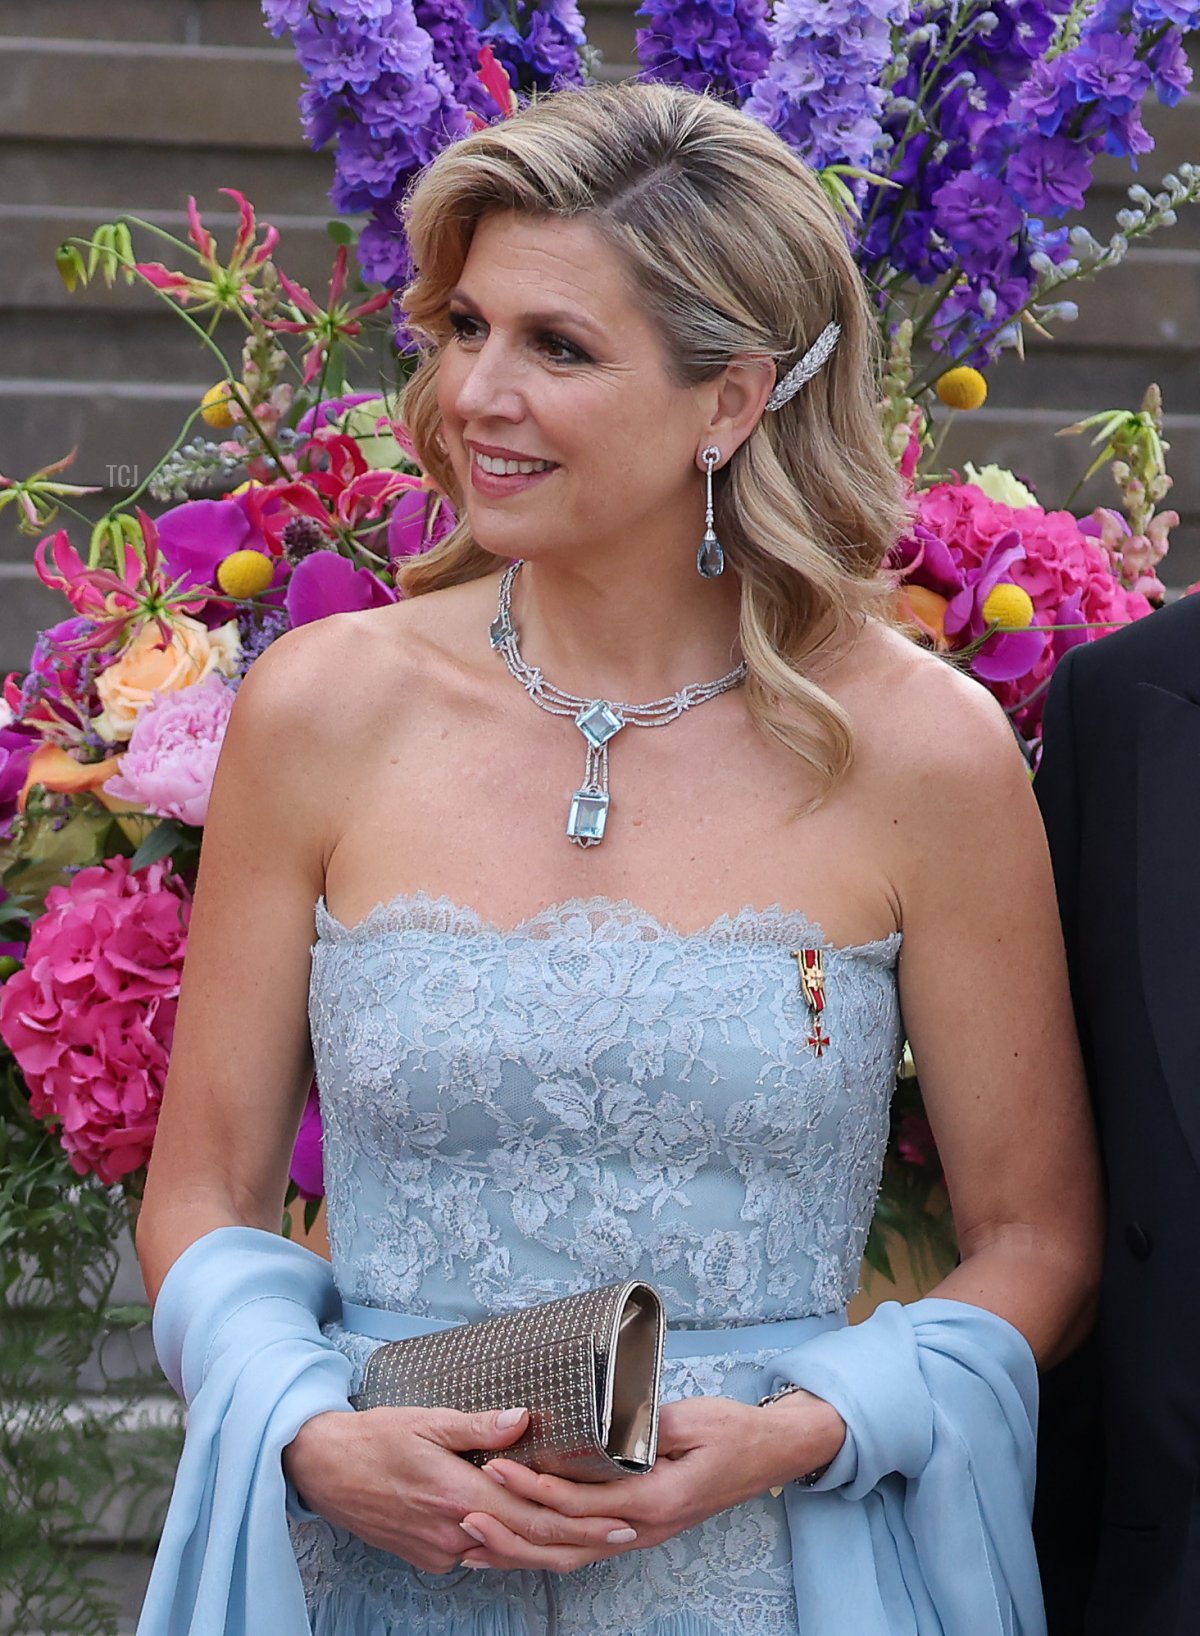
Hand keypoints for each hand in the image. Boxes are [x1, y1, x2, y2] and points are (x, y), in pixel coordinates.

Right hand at [282, 1405, 639, 1573]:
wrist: (322, 1469)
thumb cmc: (374, 1438)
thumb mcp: (427, 1421)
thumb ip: (479, 1426)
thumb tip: (525, 1419)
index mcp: (459, 1494)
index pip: (536, 1518)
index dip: (583, 1522)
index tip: (621, 1519)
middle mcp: (454, 1531)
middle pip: (531, 1546)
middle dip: (582, 1541)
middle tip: (624, 1531)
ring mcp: (441, 1550)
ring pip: (508, 1555)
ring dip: (550, 1547)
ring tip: (592, 1532)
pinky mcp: (429, 1557)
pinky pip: (481, 1555)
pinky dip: (513, 1546)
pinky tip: (534, 1533)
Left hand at [456, 1390, 845, 1573]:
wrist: (769, 1454)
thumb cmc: (732, 1431)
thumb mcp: (690, 1418)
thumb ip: (644, 1430)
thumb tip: (601, 1431)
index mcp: (654, 1500)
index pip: (581, 1503)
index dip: (537, 1490)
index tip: (500, 1467)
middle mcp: (643, 1529)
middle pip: (566, 1543)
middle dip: (512, 1531)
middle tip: (465, 1513)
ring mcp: (640, 1536)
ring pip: (571, 1557)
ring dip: (520, 1551)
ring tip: (474, 1544)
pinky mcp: (637, 1530)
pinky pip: (585, 1550)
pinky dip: (545, 1552)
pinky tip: (516, 1548)